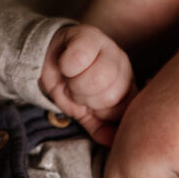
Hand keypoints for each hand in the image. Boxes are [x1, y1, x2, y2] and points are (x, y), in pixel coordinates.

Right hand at [39, 24, 135, 145]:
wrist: (51, 60)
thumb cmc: (72, 88)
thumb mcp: (87, 113)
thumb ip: (101, 129)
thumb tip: (113, 142)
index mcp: (127, 88)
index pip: (120, 111)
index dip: (99, 112)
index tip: (89, 105)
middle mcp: (123, 67)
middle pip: (108, 95)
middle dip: (85, 98)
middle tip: (77, 90)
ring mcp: (109, 48)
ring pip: (95, 78)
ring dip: (75, 84)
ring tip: (71, 78)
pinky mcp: (89, 34)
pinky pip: (78, 59)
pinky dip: (66, 66)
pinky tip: (65, 63)